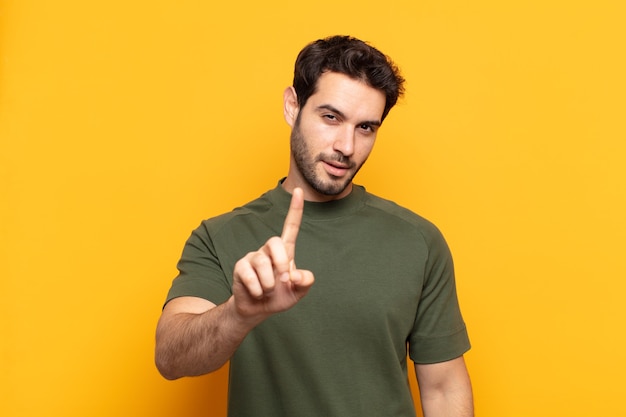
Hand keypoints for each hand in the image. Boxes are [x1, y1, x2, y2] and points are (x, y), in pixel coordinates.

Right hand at [231, 187, 313, 320]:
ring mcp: (252, 257)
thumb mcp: (298, 292)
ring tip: (268, 290)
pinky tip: (257, 293)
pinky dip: (258, 290)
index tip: (299, 191)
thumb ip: (305, 282)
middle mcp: (268, 250)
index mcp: (285, 252)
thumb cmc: (279, 297)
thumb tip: (296, 274)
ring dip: (269, 283)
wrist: (257, 309)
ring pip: (262, 263)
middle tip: (283, 279)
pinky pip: (250, 276)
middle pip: (275, 241)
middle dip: (281, 262)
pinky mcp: (240, 267)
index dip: (295, 210)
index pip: (290, 227)